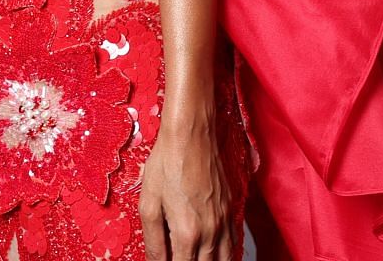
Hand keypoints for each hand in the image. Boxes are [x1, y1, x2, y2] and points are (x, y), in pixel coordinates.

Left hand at [138, 121, 233, 260]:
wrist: (191, 134)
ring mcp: (224, 220)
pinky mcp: (231, 208)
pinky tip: (216, 255)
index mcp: (188, 233)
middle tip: (179, 258)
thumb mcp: (148, 204)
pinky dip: (226, 255)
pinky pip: (234, 243)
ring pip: (225, 260)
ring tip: (196, 259)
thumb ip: (154, 242)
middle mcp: (211, 231)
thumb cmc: (167, 164)